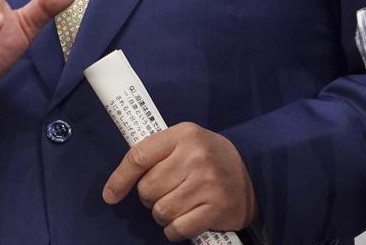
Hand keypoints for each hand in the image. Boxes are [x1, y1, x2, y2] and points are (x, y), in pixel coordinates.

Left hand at [103, 123, 256, 241]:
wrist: (254, 171)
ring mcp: (207, 184)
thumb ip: (155, 153)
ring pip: (161, 211)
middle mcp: (195, 157)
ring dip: (163, 215)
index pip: (138, 157)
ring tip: (177, 205)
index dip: (120, 178)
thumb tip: (116, 185)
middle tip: (166, 192)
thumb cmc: (207, 157)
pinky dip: (175, 230)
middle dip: (150, 197)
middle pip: (147, 189)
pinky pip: (178, 229)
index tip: (110, 195)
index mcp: (182, 135)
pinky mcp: (217, 208)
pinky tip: (185, 220)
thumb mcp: (184, 141)